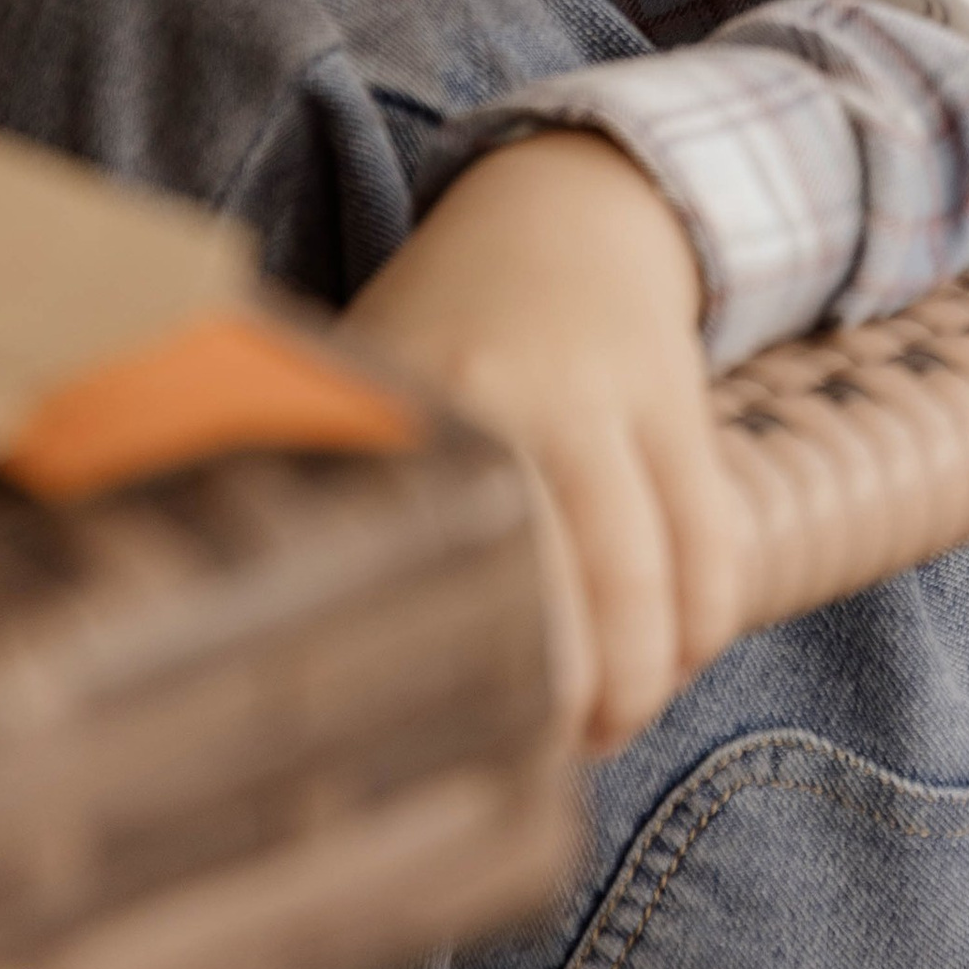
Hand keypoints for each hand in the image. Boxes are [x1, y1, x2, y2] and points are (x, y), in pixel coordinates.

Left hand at [342, 132, 748, 754]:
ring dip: (641, 680)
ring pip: (648, 577)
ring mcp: (605, 396)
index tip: (446, 751)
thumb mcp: (363, 379)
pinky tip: (673, 662)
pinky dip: (702, 620)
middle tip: (542, 758)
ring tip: (612, 727)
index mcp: (411, 408)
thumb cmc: (440, 326)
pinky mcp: (679, 400)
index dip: (450, 682)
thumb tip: (257, 647)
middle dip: (564, 703)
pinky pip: (710, 536)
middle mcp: (509, 397)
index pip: (430, 573)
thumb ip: (325, 485)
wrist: (563, 209)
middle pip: (554, 592)